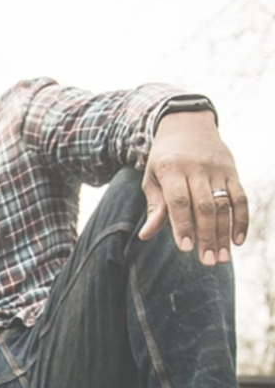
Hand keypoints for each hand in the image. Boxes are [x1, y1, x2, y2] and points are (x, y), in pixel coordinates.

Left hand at [139, 111, 248, 265]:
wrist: (187, 125)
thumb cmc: (163, 159)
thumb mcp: (152, 178)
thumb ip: (154, 206)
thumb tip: (146, 235)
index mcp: (171, 169)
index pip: (179, 201)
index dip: (183, 225)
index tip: (185, 249)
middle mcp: (196, 168)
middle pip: (204, 206)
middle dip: (206, 236)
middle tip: (208, 262)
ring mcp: (217, 169)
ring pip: (224, 204)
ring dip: (224, 233)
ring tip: (222, 258)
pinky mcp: (232, 171)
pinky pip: (240, 197)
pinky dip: (241, 219)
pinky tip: (238, 240)